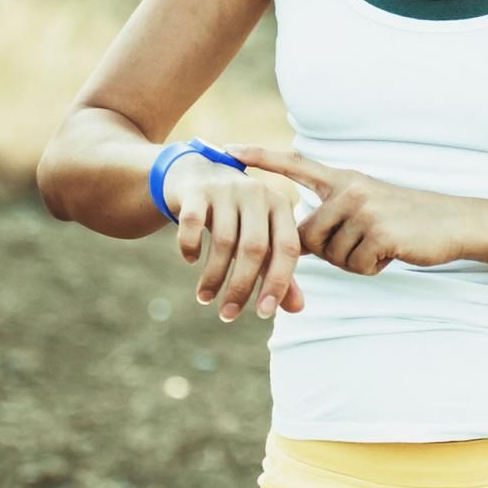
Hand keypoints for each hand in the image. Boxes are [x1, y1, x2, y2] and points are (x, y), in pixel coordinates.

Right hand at [165, 150, 306, 321]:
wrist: (197, 173)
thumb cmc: (237, 215)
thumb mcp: (261, 237)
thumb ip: (278, 270)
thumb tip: (298, 308)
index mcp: (281, 206)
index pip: (288, 248)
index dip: (278, 283)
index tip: (263, 313)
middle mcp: (258, 193)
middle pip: (255, 248)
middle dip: (240, 287)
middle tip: (227, 314)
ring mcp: (227, 188)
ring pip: (224, 240)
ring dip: (213, 276)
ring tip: (205, 298)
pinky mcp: (196, 189)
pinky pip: (192, 223)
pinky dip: (190, 246)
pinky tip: (190, 260)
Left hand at [224, 142, 478, 274]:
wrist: (454, 223)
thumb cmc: (408, 220)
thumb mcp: (367, 206)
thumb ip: (332, 215)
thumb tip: (295, 241)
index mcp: (344, 179)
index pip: (295, 165)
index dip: (261, 157)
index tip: (228, 149)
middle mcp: (350, 188)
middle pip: (306, 235)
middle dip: (329, 251)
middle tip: (364, 243)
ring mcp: (364, 209)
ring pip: (330, 255)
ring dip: (354, 260)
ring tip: (382, 243)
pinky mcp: (379, 233)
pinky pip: (354, 265)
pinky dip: (372, 267)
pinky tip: (393, 251)